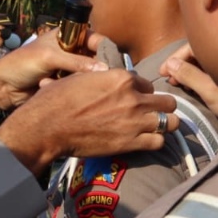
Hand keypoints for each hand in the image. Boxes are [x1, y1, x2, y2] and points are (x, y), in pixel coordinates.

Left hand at [0, 28, 108, 110]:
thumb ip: (77, 62)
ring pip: (88, 75)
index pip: (93, 38)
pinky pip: (79, 87)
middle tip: (107, 78)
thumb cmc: (22, 64)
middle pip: (95, 58)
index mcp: (66, 36)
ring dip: (87, 80)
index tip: (114, 60)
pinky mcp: (65, 85)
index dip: (105, 47)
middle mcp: (70, 51)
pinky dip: (77, 90)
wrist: (2, 88)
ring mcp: (68, 69)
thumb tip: (105, 68)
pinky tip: (75, 94)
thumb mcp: (49, 58)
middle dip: (99, 67)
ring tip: (88, 87)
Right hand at [0, 70, 179, 175]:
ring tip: (153, 129)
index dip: (141, 93)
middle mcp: (133, 97)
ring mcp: (134, 121)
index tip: (134, 100)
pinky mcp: (130, 143)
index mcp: (121, 78)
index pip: (147, 84)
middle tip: (150, 114)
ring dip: (163, 125)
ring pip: (170, 122)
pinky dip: (155, 141)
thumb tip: (100, 75)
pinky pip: (159, 142)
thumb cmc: (56, 100)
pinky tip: (144, 141)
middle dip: (160, 107)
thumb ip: (100, 77)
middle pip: (166, 101)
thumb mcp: (79, 78)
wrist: (47, 126)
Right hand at [160, 43, 217, 124]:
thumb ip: (189, 76)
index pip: (192, 44)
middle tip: (170, 80)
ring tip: (180, 83)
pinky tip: (197, 83)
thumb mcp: (211, 92)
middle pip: (200, 49)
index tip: (161, 73)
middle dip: (182, 64)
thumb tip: (170, 64)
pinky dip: (204, 71)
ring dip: (192, 68)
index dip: (174, 58)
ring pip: (209, 57)